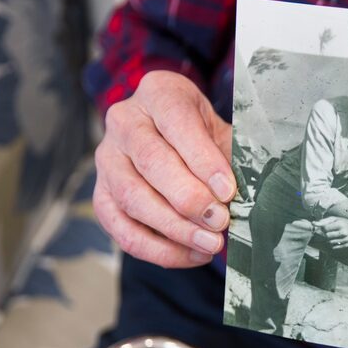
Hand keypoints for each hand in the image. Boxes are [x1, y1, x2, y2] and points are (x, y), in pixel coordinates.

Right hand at [93, 71, 234, 267]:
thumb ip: (231, 157)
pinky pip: (122, 229)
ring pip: (133, 198)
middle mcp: (125, 121)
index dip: (203, 160)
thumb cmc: (203, 135)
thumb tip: (246, 196)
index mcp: (159, 93)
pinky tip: (191, 254)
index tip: (227, 190)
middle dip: (189, 198)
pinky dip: (158, 249)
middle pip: (151, 162)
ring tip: (210, 243)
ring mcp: (107, 159)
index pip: (177, 123)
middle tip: (220, 221)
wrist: (172, 137)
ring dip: (175, 228)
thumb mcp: (221, 131)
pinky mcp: (101, 195)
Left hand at [315, 216, 347, 248]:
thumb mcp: (333, 219)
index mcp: (340, 224)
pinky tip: (336, 239)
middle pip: (327, 236)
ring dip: (329, 239)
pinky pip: (334, 246)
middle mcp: (343, 233)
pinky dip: (333, 243)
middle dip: (326, 234)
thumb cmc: (342, 222)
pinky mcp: (346, 245)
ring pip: (330, 242)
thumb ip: (323, 221)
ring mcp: (345, 240)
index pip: (325, 229)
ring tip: (333, 235)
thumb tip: (312, 223)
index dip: (323, 228)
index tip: (325, 227)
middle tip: (329, 231)